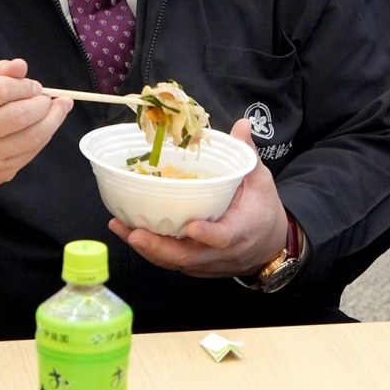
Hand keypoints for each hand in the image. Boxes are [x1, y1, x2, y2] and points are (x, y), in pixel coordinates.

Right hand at [0, 59, 70, 204]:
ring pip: (30, 138)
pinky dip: (44, 137)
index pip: (0, 90)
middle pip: (18, 116)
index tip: (34, 86)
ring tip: (59, 108)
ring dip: (52, 120)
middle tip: (47, 98)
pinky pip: (30, 153)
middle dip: (42, 104)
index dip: (24, 86)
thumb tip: (21, 65)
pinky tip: (46, 126)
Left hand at [109, 119, 289, 277]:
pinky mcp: (195, 265)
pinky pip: (170, 261)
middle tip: (135, 233)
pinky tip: (128, 231)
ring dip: (147, 248)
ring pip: (174, 261)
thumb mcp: (260, 181)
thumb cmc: (263, 210)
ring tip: (121, 228)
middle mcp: (222, 252)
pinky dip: (149, 249)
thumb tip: (242, 124)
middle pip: (188, 256)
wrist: (268, 246)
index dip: (208, 234)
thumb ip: (247, 155)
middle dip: (159, 248)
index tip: (191, 226)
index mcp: (242, 229)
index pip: (225, 237)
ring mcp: (206, 262)